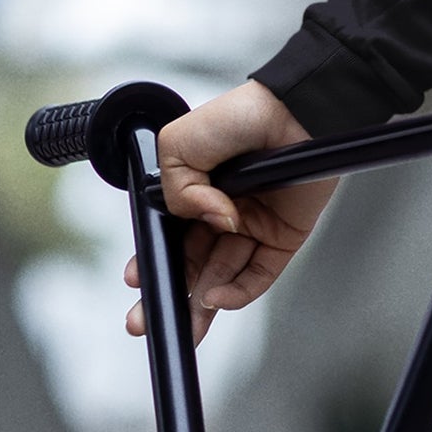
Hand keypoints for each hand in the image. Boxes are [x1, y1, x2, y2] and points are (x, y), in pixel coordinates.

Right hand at [122, 80, 338, 344]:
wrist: (295, 109)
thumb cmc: (242, 115)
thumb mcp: (179, 145)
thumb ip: (176, 191)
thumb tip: (209, 221)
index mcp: (194, 195)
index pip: (167, 240)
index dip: (152, 263)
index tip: (136, 279)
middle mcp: (222, 215)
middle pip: (191, 268)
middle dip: (168, 298)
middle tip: (145, 322)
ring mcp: (253, 227)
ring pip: (221, 278)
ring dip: (201, 306)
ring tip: (185, 323)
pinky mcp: (285, 235)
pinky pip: (259, 274)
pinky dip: (239, 291)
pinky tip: (219, 298)